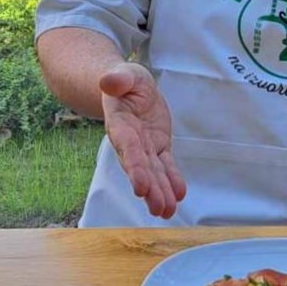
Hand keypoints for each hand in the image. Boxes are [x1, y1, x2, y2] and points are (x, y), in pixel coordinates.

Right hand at [100, 63, 185, 217]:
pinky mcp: (158, 147)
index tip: (140, 188)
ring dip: (161, 191)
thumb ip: (118, 79)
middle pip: (141, 168)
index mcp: (120, 125)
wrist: (131, 88)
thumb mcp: (124, 73)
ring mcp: (145, 146)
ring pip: (154, 172)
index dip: (135, 168)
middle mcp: (131, 141)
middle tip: (159, 208)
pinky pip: (166, 165)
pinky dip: (172, 180)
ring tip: (168, 211)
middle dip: (151, 188)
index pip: (129, 149)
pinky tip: (179, 195)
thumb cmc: (125, 81)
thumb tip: (107, 81)